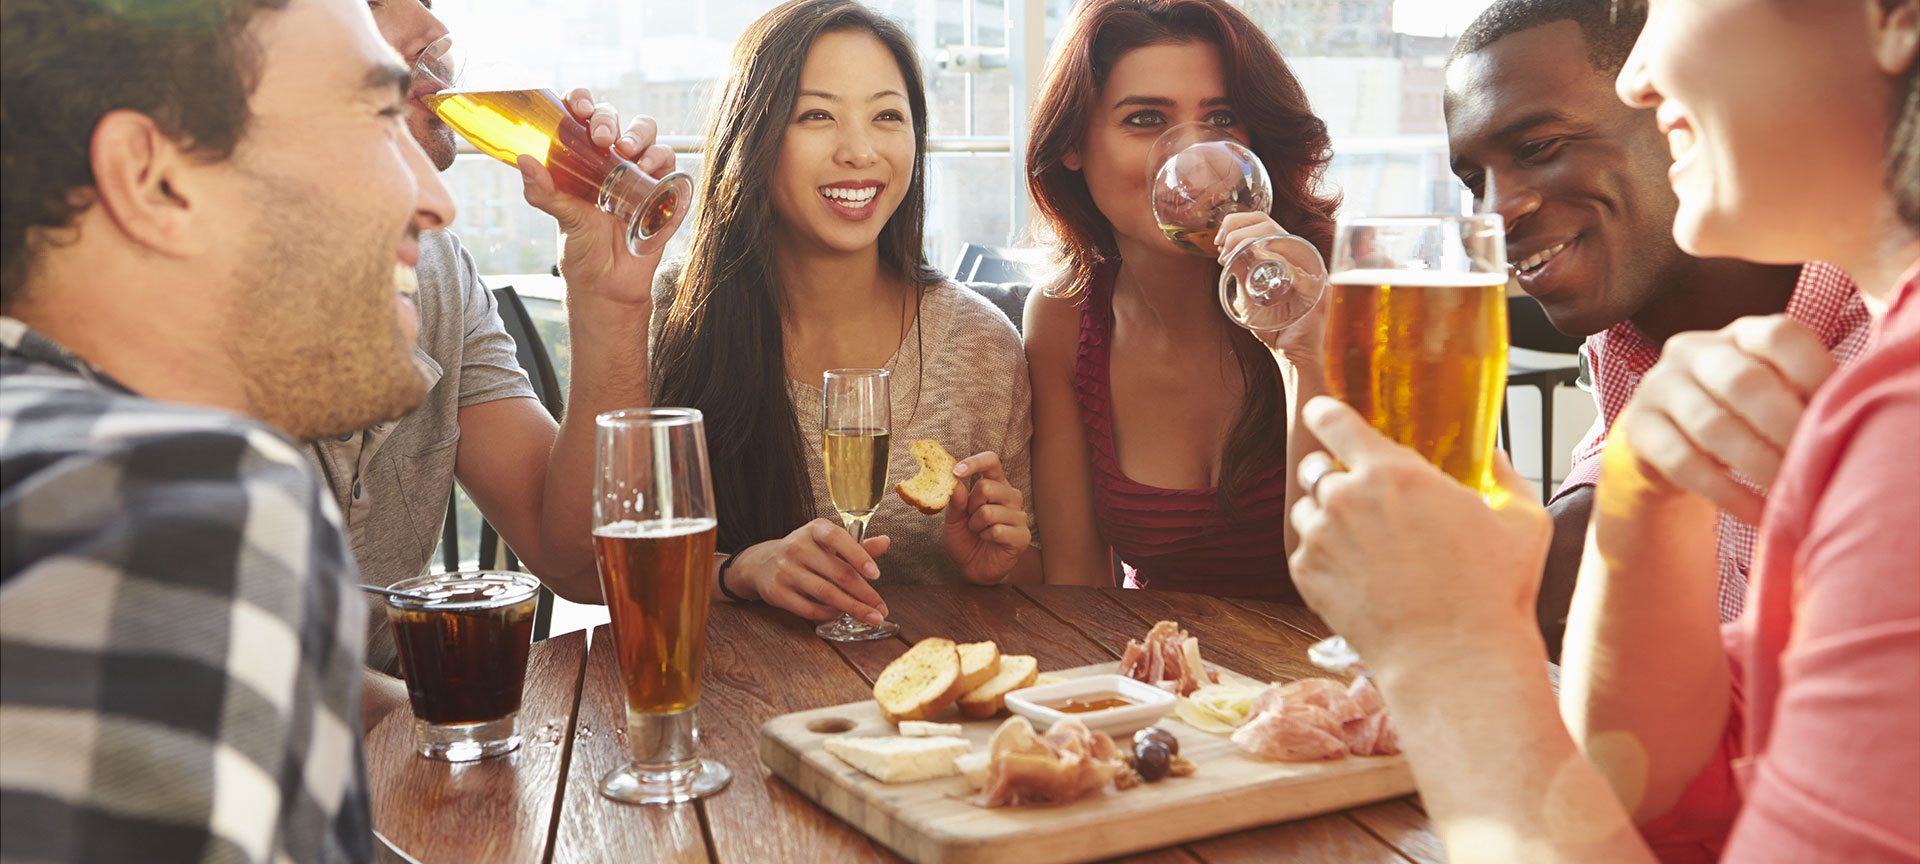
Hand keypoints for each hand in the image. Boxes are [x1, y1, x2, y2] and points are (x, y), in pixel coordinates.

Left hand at [515, 87, 675, 305]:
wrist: (610, 283)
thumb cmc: (582, 249)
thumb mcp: (561, 217)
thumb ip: (543, 191)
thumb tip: (524, 160)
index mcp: (581, 157)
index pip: (582, 114)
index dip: (582, 100)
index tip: (579, 108)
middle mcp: (611, 158)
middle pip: (616, 118)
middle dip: (610, 120)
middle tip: (603, 139)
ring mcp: (638, 171)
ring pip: (647, 133)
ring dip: (639, 135)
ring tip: (629, 154)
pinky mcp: (661, 188)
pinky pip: (669, 162)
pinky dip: (661, 160)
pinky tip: (650, 171)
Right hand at [734, 519, 891, 623]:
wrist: (762, 563)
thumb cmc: (805, 552)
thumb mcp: (828, 543)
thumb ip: (857, 546)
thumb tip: (885, 542)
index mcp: (814, 530)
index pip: (838, 539)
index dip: (859, 556)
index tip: (876, 574)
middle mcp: (798, 547)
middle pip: (837, 573)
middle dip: (864, 593)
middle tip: (881, 609)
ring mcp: (785, 570)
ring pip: (825, 593)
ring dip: (852, 608)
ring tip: (870, 616)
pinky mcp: (777, 592)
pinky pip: (808, 608)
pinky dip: (829, 614)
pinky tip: (841, 614)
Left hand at [942, 452, 1030, 583]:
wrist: (973, 568)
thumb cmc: (965, 539)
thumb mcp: (953, 518)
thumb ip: (955, 500)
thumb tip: (954, 480)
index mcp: (995, 485)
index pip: (991, 461)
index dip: (974, 463)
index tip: (956, 472)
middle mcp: (1011, 496)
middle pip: (986, 487)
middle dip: (970, 506)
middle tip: (970, 518)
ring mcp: (1019, 516)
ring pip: (989, 511)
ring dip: (975, 525)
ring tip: (978, 532)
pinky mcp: (1022, 535)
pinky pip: (997, 530)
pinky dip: (985, 537)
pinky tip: (987, 540)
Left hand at [1214, 212, 1324, 364]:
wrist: (1295, 357)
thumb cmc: (1275, 328)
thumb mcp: (1249, 298)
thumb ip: (1241, 277)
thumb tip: (1225, 258)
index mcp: (1286, 253)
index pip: (1262, 220)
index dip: (1236, 222)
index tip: (1218, 242)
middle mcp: (1300, 255)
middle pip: (1267, 221)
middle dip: (1236, 228)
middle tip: (1221, 250)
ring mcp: (1311, 269)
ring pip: (1279, 236)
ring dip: (1246, 241)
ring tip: (1229, 257)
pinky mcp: (1318, 288)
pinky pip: (1297, 269)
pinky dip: (1275, 262)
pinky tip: (1258, 264)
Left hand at [1288, 397, 1550, 669]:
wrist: (1453, 659)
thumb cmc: (1493, 592)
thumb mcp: (1523, 523)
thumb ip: (1508, 477)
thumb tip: (1498, 457)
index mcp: (1391, 472)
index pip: (1333, 420)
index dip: (1326, 414)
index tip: (1324, 414)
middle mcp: (1345, 498)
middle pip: (1315, 467)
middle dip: (1334, 476)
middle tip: (1363, 500)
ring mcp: (1321, 538)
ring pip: (1306, 510)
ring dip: (1327, 518)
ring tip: (1364, 545)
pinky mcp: (1306, 576)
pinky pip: (1304, 552)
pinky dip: (1324, 558)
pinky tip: (1360, 577)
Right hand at [1614, 315, 1833, 523]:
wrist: (1665, 446)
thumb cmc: (1738, 419)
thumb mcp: (1769, 395)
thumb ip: (1801, 395)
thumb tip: (1846, 417)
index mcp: (1737, 334)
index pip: (1779, 336)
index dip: (1814, 373)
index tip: (1835, 414)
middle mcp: (1691, 351)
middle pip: (1743, 381)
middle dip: (1784, 428)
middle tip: (1811, 462)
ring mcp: (1658, 387)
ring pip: (1711, 426)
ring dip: (1756, 465)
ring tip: (1786, 493)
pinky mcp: (1637, 429)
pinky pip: (1683, 463)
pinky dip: (1725, 493)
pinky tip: (1754, 512)